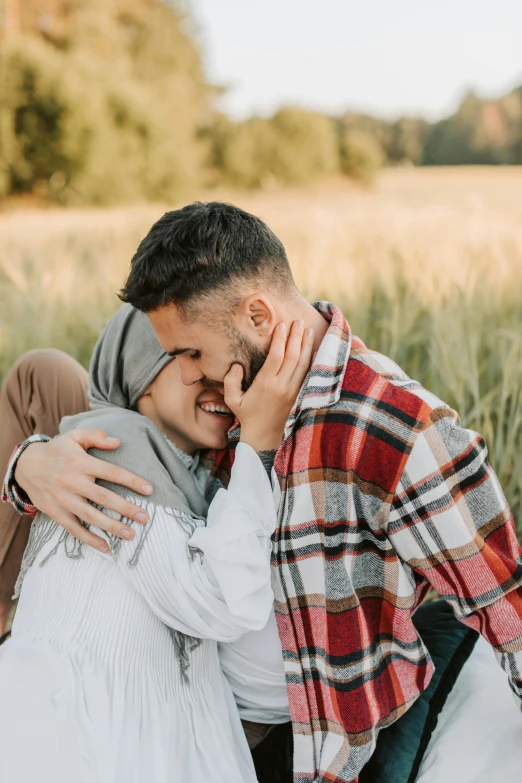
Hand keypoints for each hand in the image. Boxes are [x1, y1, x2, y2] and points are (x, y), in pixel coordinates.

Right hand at [15, 431, 153, 551]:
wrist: (26, 466)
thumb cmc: (57, 450)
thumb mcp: (75, 436)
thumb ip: (97, 436)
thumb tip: (118, 442)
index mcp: (81, 463)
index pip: (112, 472)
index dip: (132, 481)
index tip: (149, 490)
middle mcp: (73, 482)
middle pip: (104, 498)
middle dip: (126, 509)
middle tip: (144, 517)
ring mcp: (64, 499)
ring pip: (91, 516)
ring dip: (112, 527)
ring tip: (131, 534)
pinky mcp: (56, 512)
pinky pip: (74, 529)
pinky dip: (89, 540)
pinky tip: (106, 547)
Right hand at [224, 320, 313, 451]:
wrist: (265, 436)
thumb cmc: (247, 415)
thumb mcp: (232, 400)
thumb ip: (231, 381)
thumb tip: (236, 366)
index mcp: (266, 384)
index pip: (275, 357)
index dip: (280, 340)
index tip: (281, 325)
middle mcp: (282, 386)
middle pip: (292, 356)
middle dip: (296, 337)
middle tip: (298, 321)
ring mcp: (293, 391)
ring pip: (303, 364)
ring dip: (307, 346)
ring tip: (308, 330)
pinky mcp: (299, 395)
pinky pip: (308, 374)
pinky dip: (312, 360)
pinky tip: (314, 349)